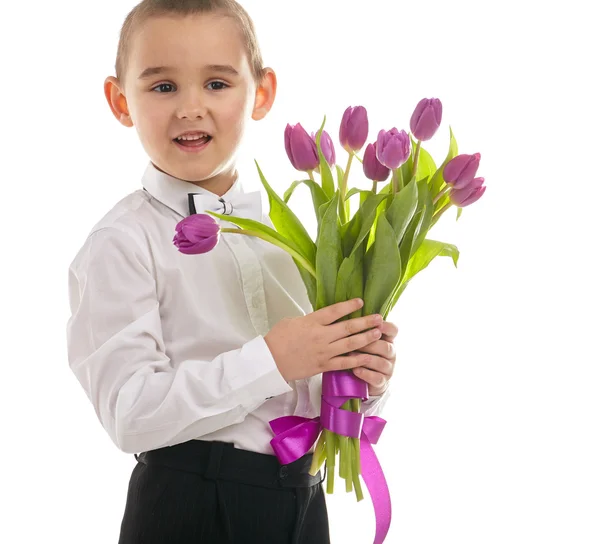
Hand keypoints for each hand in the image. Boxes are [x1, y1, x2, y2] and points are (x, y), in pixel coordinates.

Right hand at [265, 298, 383, 381]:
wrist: (269, 361)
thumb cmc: (277, 339)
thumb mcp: (292, 321)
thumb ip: (310, 319)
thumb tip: (322, 318)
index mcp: (311, 322)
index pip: (334, 311)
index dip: (349, 306)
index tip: (361, 301)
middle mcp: (320, 336)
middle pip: (348, 327)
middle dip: (366, 322)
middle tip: (380, 318)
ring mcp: (323, 351)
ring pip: (350, 344)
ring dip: (366, 338)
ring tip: (378, 334)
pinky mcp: (323, 365)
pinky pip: (344, 363)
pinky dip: (357, 360)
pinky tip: (369, 357)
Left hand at [351, 320, 397, 395]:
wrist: (363, 380)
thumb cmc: (360, 354)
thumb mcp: (361, 341)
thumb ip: (360, 330)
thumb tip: (350, 314)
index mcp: (387, 340)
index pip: (393, 330)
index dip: (386, 327)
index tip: (376, 324)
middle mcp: (391, 354)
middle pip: (386, 347)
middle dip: (371, 344)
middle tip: (355, 341)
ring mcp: (388, 369)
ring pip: (381, 363)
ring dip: (366, 358)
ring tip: (351, 355)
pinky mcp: (382, 383)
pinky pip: (377, 378)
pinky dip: (365, 374)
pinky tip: (355, 370)